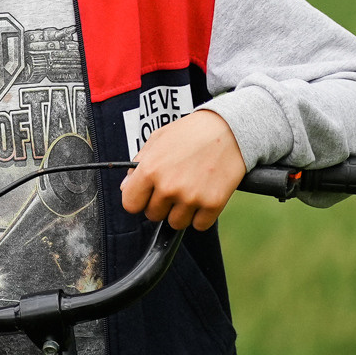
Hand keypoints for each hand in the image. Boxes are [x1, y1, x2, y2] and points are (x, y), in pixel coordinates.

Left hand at [120, 109, 244, 231]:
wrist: (229, 129)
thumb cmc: (191, 132)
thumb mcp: (158, 139)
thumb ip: (138, 164)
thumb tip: (125, 188)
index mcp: (150, 170)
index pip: (130, 204)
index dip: (138, 200)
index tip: (146, 195)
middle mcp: (168, 187)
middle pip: (153, 215)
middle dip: (161, 204)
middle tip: (174, 187)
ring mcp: (191, 198)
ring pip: (175, 223)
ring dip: (181, 212)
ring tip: (189, 191)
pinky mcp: (213, 204)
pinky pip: (199, 225)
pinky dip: (201, 216)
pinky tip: (204, 196)